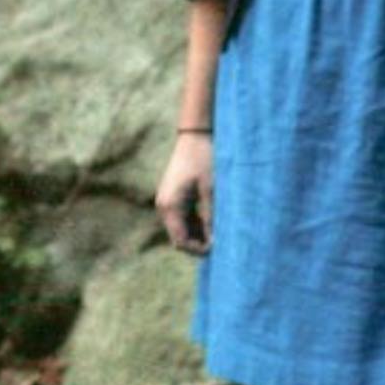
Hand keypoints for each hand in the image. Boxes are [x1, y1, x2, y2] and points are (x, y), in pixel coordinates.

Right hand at [155, 131, 213, 254]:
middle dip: (199, 243)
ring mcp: (167, 201)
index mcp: (170, 207)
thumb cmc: (203, 159)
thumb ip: (211, 217)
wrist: (195, 134)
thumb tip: (215, 241)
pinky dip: (196, 222)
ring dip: (198, 233)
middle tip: (221, 242)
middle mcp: (164, 207)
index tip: (218, 248)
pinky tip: (213, 220)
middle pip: (179, 237)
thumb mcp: (210, 189)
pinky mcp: (174, 196)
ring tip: (220, 231)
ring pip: (182, 228)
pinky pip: (183, 217)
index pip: (181, 241)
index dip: (199, 249)